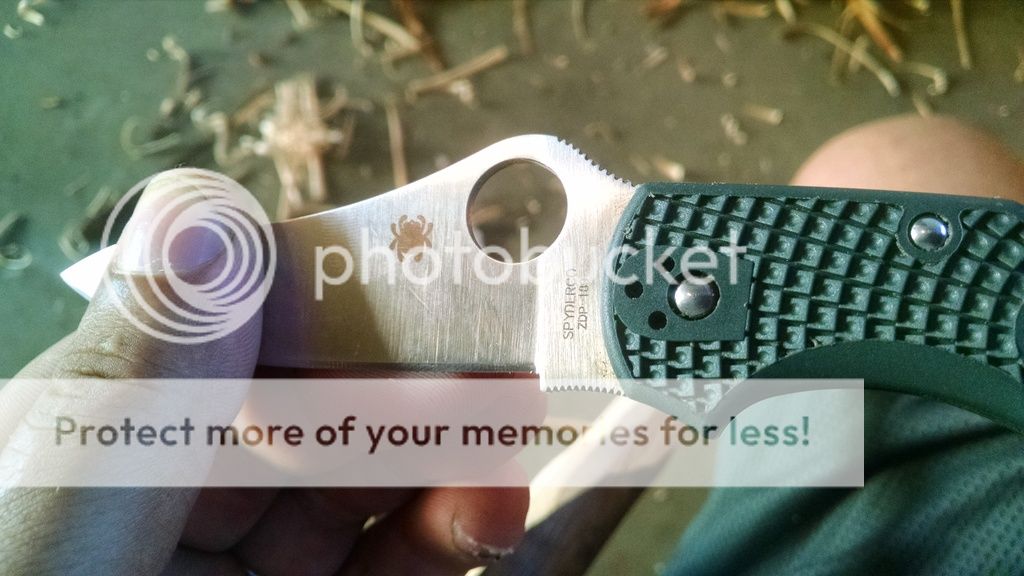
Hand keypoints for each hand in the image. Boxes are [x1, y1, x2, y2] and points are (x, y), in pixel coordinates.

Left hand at [0, 170, 527, 575]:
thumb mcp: (68, 499)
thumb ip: (146, 369)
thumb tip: (202, 213)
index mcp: (130, 425)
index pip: (259, 325)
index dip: (350, 295)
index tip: (437, 269)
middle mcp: (204, 485)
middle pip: (344, 406)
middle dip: (426, 390)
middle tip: (505, 378)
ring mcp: (270, 560)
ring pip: (392, 487)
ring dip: (460, 467)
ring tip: (497, 479)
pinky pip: (418, 561)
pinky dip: (479, 533)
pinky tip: (525, 502)